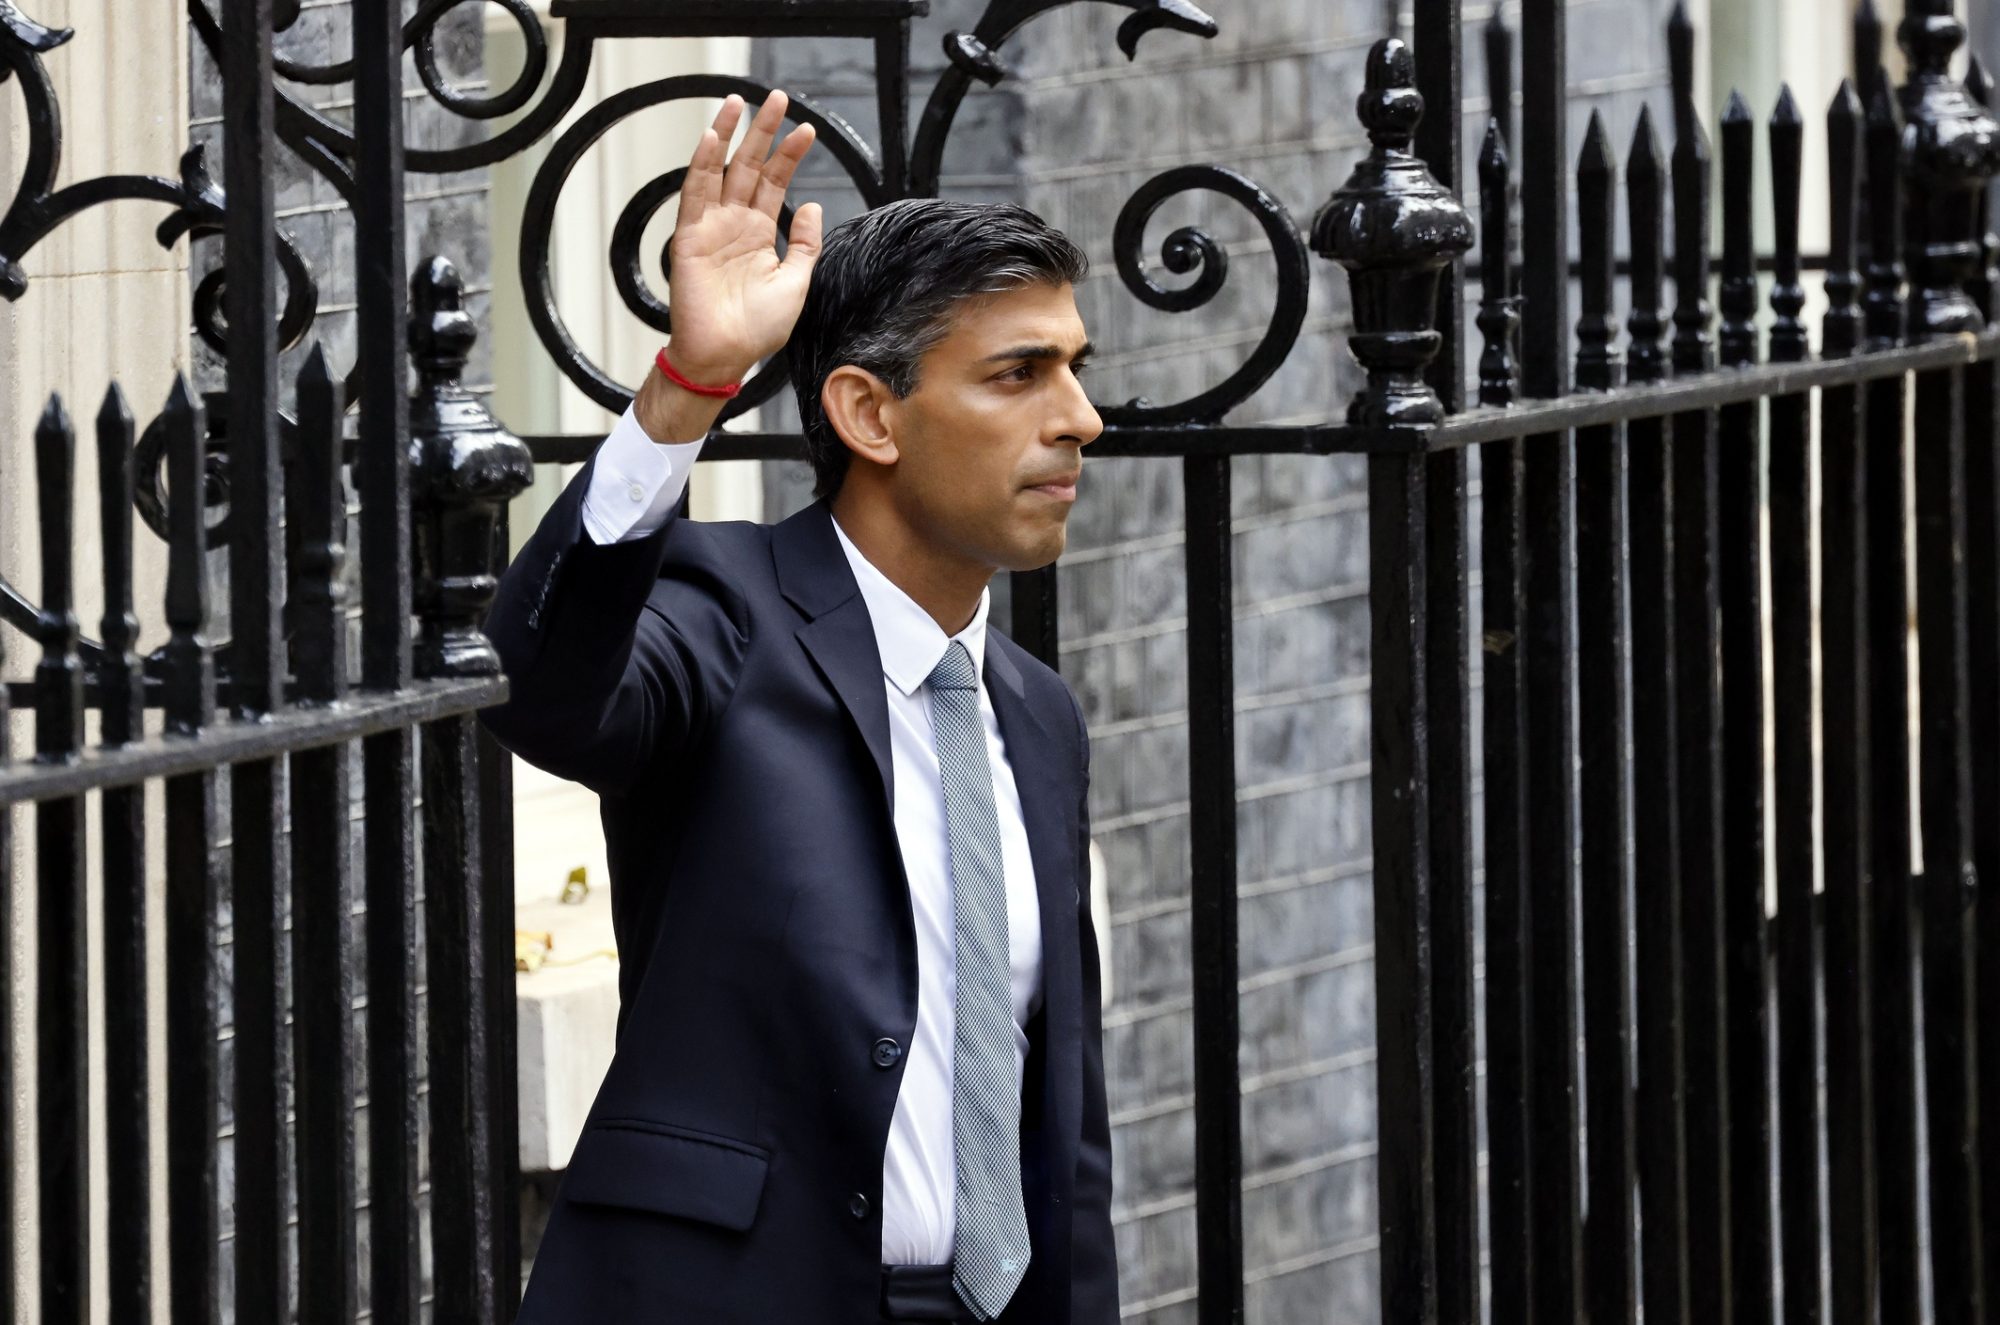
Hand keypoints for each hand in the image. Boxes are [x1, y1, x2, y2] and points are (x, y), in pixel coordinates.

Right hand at [663, 89, 822, 382]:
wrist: (725, 356)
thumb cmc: (757, 329)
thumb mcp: (796, 282)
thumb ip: (805, 244)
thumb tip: (811, 204)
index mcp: (759, 234)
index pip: (775, 183)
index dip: (790, 155)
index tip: (807, 129)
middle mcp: (735, 224)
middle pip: (750, 166)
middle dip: (763, 131)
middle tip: (777, 97)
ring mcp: (711, 227)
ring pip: (721, 169)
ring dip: (730, 135)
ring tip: (740, 101)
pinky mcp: (690, 236)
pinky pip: (696, 193)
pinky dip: (703, 164)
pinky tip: (714, 137)